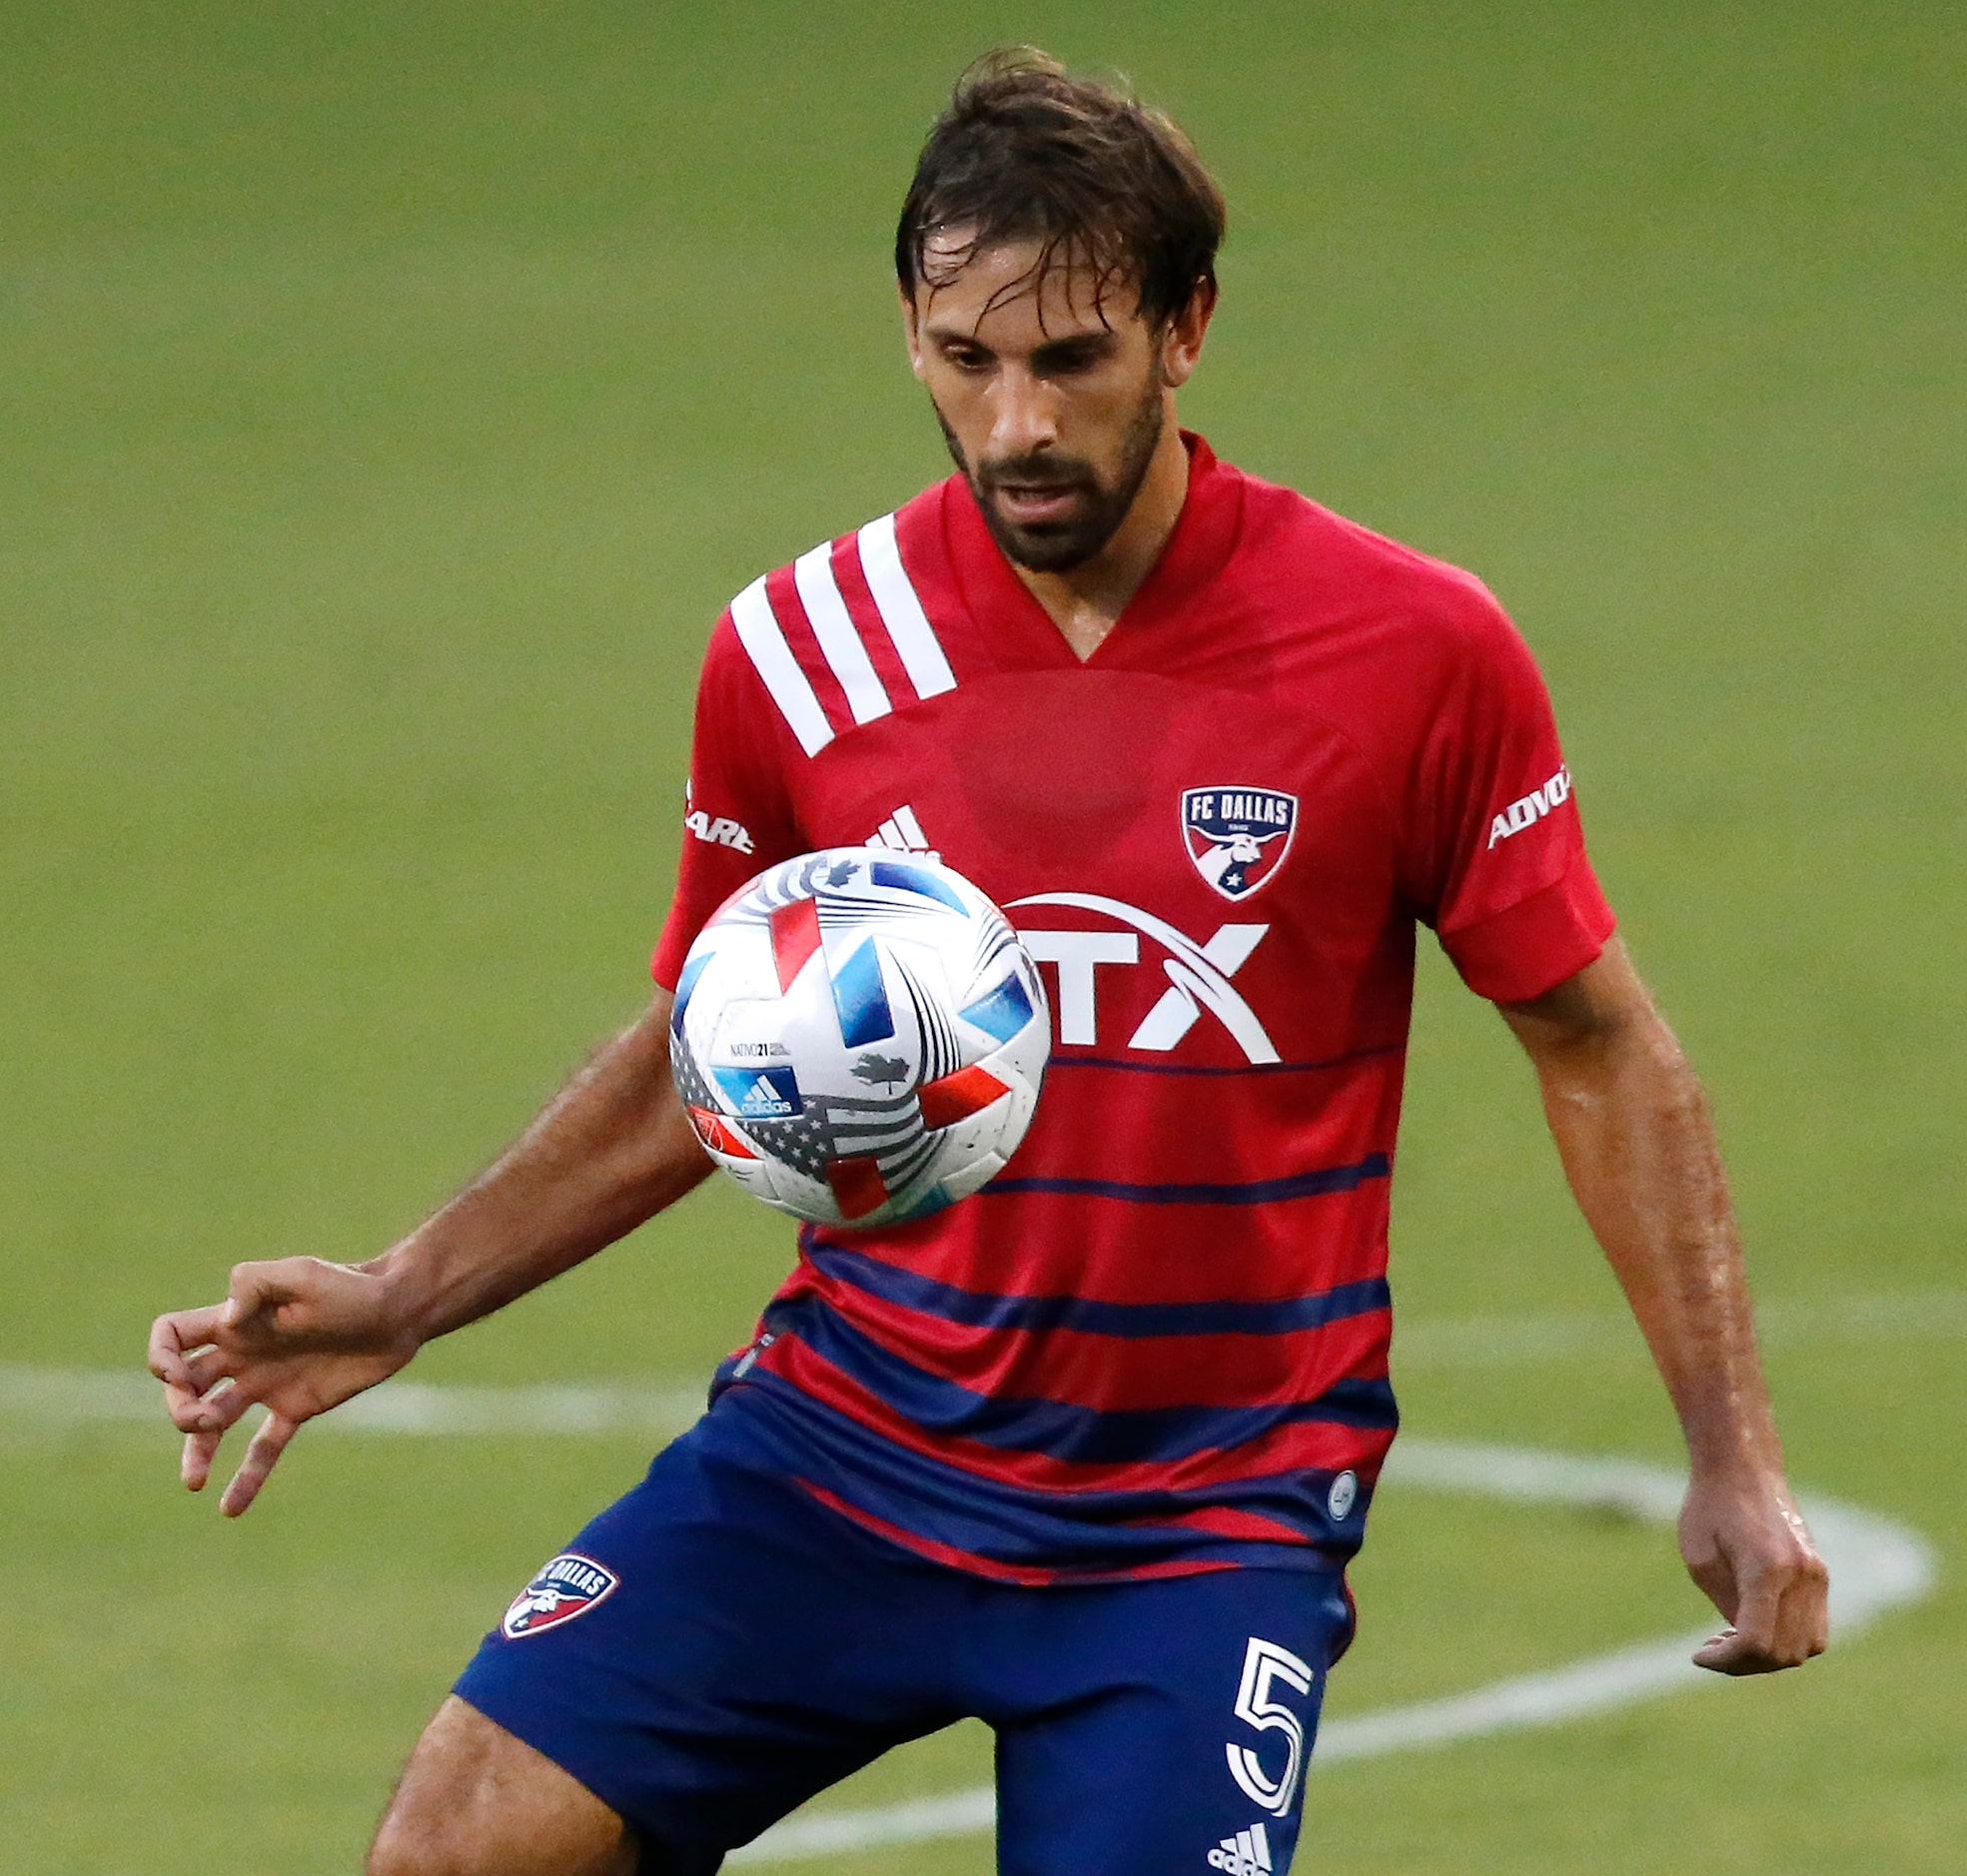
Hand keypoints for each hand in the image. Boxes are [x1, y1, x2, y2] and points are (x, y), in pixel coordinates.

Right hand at [147, 1257, 419, 1515]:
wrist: (400, 1311)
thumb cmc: (353, 1286)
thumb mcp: (302, 1274)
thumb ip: (254, 1285)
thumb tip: (224, 1323)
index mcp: (236, 1321)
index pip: (173, 1335)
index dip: (161, 1357)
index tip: (177, 1376)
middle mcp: (244, 1354)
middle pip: (185, 1387)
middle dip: (179, 1409)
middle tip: (203, 1422)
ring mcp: (269, 1383)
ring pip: (214, 1424)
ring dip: (197, 1452)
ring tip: (195, 1482)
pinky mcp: (297, 1407)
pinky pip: (263, 1448)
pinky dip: (247, 1478)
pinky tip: (229, 1508)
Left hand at [1679, 1469, 1829, 1673]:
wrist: (1742, 1465)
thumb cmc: (1709, 1506)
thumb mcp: (1700, 1558)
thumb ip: (1726, 1605)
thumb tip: (1746, 1643)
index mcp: (1767, 1569)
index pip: (1756, 1641)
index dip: (1727, 1660)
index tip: (1697, 1656)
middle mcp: (1802, 1576)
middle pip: (1784, 1652)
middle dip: (1746, 1662)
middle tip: (1711, 1648)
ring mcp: (1817, 1575)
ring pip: (1807, 1646)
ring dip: (1771, 1655)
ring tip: (1730, 1639)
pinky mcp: (1820, 1573)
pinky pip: (1815, 1628)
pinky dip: (1788, 1639)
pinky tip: (1754, 1626)